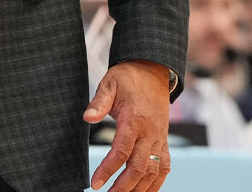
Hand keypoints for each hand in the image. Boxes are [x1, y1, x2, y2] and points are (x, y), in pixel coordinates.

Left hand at [83, 60, 171, 191]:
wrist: (153, 71)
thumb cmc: (129, 78)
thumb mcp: (110, 83)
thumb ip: (99, 102)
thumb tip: (87, 117)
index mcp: (134, 119)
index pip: (121, 150)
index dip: (108, 169)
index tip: (95, 183)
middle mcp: (150, 132)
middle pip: (140, 166)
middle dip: (124, 186)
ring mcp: (159, 138)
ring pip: (154, 170)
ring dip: (140, 188)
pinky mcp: (163, 141)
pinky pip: (164, 166)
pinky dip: (156, 183)